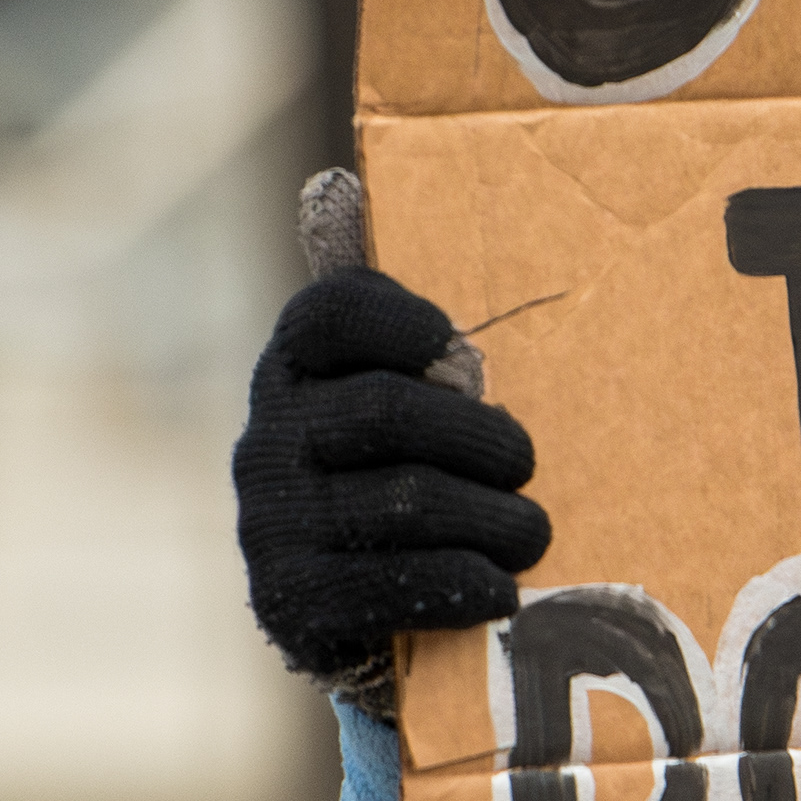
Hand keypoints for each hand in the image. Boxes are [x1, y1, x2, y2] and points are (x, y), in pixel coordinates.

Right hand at [233, 259, 550, 695]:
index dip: (398, 321)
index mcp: (295, 370)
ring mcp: (272, 522)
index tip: (452, 347)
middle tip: (527, 463)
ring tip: (533, 532)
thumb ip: (379, 308)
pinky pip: (393, 581)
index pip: (331, 314)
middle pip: (391, 412)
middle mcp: (266, 439)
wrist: (349, 615)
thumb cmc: (397, 476)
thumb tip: (331, 185)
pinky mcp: (290, 600)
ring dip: (493, 518)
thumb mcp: (394, 390)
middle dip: (481, 439)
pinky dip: (463, 582)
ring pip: (407, 499)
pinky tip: (499, 588)